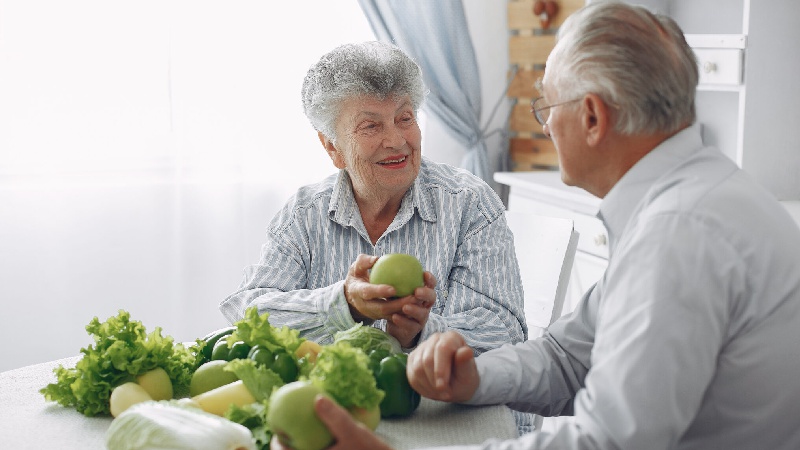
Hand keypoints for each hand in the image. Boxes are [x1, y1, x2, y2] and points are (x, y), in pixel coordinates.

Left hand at [270, 395, 393, 449]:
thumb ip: (335, 416)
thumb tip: (317, 398)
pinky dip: (316, 447)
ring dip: (303, 446)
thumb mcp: (352, 432)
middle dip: (288, 445)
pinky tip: (322, 439)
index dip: (276, 442)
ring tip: (303, 434)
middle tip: (287, 429)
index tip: (277, 429)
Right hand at [344, 255, 434, 340]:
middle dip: (398, 305)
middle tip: (413, 296)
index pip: (368, 293)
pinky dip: (406, 311)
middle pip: (382, 308)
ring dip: (405, 309)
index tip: (393, 288)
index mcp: (357, 292)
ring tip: (419, 300)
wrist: (351, 297)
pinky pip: (394, 316)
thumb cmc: (357, 277)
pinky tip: (418, 303)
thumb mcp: (355, 268)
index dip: (380, 292)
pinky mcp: (381, 316)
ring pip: (390, 314)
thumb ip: (363, 262)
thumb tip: (377, 258)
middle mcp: (365, 305)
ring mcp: (373, 313)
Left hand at [386, 271, 435, 347]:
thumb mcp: (385, 285)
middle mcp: (423, 304)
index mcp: (420, 291)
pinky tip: (394, 317)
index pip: (429, 283)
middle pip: (431, 298)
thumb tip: (375, 260)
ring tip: (405, 307)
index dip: (430, 279)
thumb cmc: (387, 297)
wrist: (387, 320)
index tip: (423, 274)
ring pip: (422, 314)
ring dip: (415, 310)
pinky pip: (409, 326)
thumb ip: (383, 274)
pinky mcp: (413, 330)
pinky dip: (403, 321)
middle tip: (416, 291)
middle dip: (426, 294)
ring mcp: (420, 318)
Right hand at [406, 331, 479, 402]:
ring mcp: (422, 347)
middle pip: (427, 359)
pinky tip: (431, 390)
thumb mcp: (468, 375)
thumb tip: (465, 351)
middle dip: (434, 381)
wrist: (456, 384)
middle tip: (444, 394)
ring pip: (417, 368)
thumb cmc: (464, 378)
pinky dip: (421, 386)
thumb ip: (466, 364)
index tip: (443, 387)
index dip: (440, 369)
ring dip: (428, 385)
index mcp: (452, 338)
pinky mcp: (413, 358)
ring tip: (440, 393)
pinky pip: (411, 374)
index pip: (442, 349)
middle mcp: (436, 338)